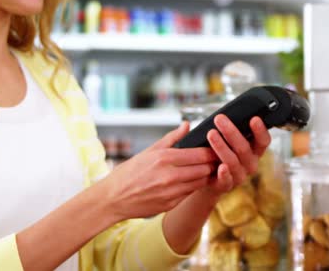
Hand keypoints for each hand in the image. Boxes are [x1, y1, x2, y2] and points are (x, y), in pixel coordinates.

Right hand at [100, 122, 217, 220]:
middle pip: (204, 168)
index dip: (211, 151)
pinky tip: (193, 181)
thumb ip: (171, 138)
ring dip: (206, 176)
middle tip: (216, 159)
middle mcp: (169, 175)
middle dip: (212, 164)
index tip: (215, 148)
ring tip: (207, 169)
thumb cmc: (130, 172)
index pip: (200, 154)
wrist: (113, 198)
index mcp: (164, 158)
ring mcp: (171, 192)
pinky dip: (194, 186)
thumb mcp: (149, 151)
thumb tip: (187, 125)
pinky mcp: (170, 204)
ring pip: (201, 182)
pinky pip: (190, 193)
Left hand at [204, 115, 271, 195]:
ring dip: (222, 147)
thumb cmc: (220, 152)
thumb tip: (226, 113)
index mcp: (254, 150)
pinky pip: (227, 180)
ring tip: (211, 134)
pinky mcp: (227, 186)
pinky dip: (224, 174)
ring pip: (233, 161)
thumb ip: (230, 129)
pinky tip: (220, 166)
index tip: (254, 119)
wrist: (208, 177)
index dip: (260, 131)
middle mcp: (250, 163)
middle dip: (231, 132)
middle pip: (244, 148)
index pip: (263, 140)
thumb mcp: (228, 139)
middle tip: (219, 118)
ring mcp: (240, 175)